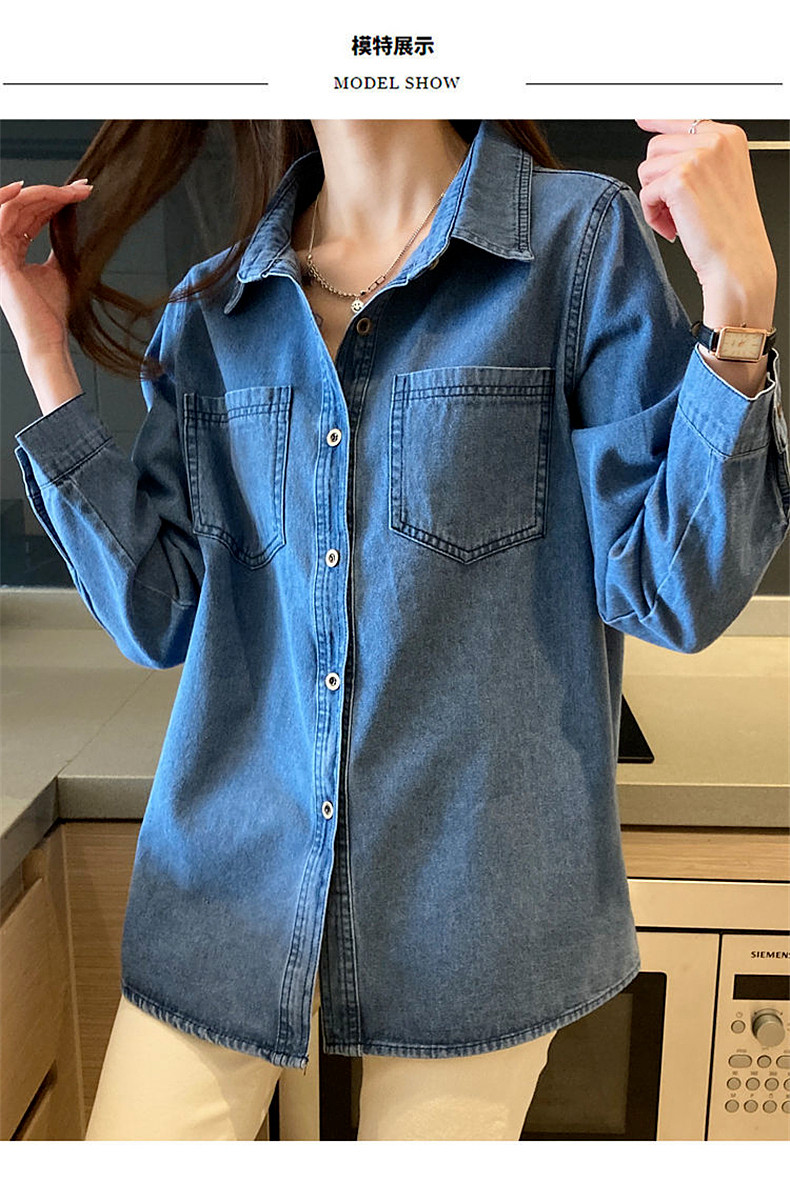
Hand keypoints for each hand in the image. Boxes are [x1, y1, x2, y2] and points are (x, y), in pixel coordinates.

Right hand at [0, 178, 93, 362]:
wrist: (48, 337)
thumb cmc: (50, 312)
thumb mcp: (60, 269)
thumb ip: (59, 245)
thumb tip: (70, 221)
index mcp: (14, 251)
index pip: (31, 215)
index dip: (54, 200)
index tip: (81, 193)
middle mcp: (3, 248)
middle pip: (23, 207)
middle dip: (54, 193)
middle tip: (82, 189)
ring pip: (13, 206)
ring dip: (42, 194)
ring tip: (69, 192)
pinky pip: (2, 215)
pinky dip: (15, 199)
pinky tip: (35, 191)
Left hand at [634, 119, 775, 300]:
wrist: (739, 261)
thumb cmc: (731, 230)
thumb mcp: (721, 180)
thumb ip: (699, 158)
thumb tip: (662, 144)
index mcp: (729, 137)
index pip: (682, 120)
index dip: (658, 122)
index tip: (642, 118)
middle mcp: (715, 141)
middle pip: (657, 146)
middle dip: (659, 179)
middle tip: (677, 207)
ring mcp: (697, 158)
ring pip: (647, 169)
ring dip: (655, 198)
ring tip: (677, 218)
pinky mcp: (678, 179)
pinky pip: (645, 192)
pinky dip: (652, 215)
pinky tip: (673, 228)